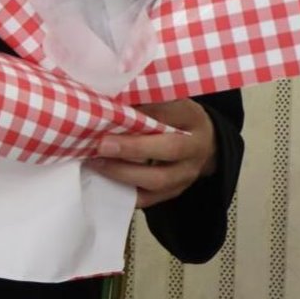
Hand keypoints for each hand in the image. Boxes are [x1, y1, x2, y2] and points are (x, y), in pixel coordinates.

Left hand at [91, 100, 216, 208]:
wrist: (202, 143)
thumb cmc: (175, 115)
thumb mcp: (167, 100)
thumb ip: (145, 100)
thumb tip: (112, 100)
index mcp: (191, 117)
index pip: (170, 113)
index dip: (143, 114)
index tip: (114, 111)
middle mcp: (194, 148)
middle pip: (169, 149)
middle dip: (133, 148)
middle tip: (102, 144)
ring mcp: (186, 174)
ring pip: (158, 180)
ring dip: (124, 173)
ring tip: (96, 162)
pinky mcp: (174, 192)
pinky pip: (149, 198)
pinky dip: (125, 191)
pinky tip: (104, 180)